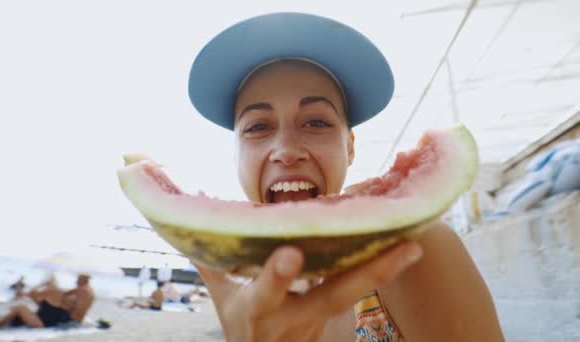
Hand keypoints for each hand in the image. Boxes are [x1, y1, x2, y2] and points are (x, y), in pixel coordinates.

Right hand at [196, 241, 422, 341]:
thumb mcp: (222, 299)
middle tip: (402, 249)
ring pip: (351, 297)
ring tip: (412, 246)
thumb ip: (210, 261)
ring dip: (382, 272)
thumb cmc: (242, 325)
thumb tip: (194, 217)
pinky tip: (403, 248)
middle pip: (329, 298)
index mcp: (258, 311)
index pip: (265, 294)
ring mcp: (317, 322)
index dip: (277, 277)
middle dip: (362, 277)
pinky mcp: (333, 320)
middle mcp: (292, 319)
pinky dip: (378, 272)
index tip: (291, 253)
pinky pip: (356, 293)